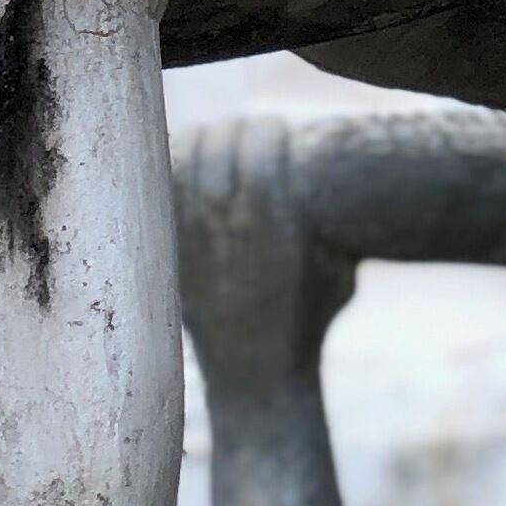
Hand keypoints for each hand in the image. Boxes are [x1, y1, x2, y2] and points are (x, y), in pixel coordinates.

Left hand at [173, 120, 358, 393]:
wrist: (257, 376)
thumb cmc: (307, 319)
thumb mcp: (339, 268)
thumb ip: (335, 220)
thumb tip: (346, 163)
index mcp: (276, 219)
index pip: (263, 141)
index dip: (268, 129)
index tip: (274, 128)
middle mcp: (229, 224)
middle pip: (222, 142)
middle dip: (235, 132)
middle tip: (243, 133)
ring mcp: (191, 237)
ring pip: (186, 161)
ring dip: (201, 144)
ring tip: (213, 144)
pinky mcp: (167, 253)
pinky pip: (159, 193)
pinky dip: (168, 173)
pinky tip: (180, 168)